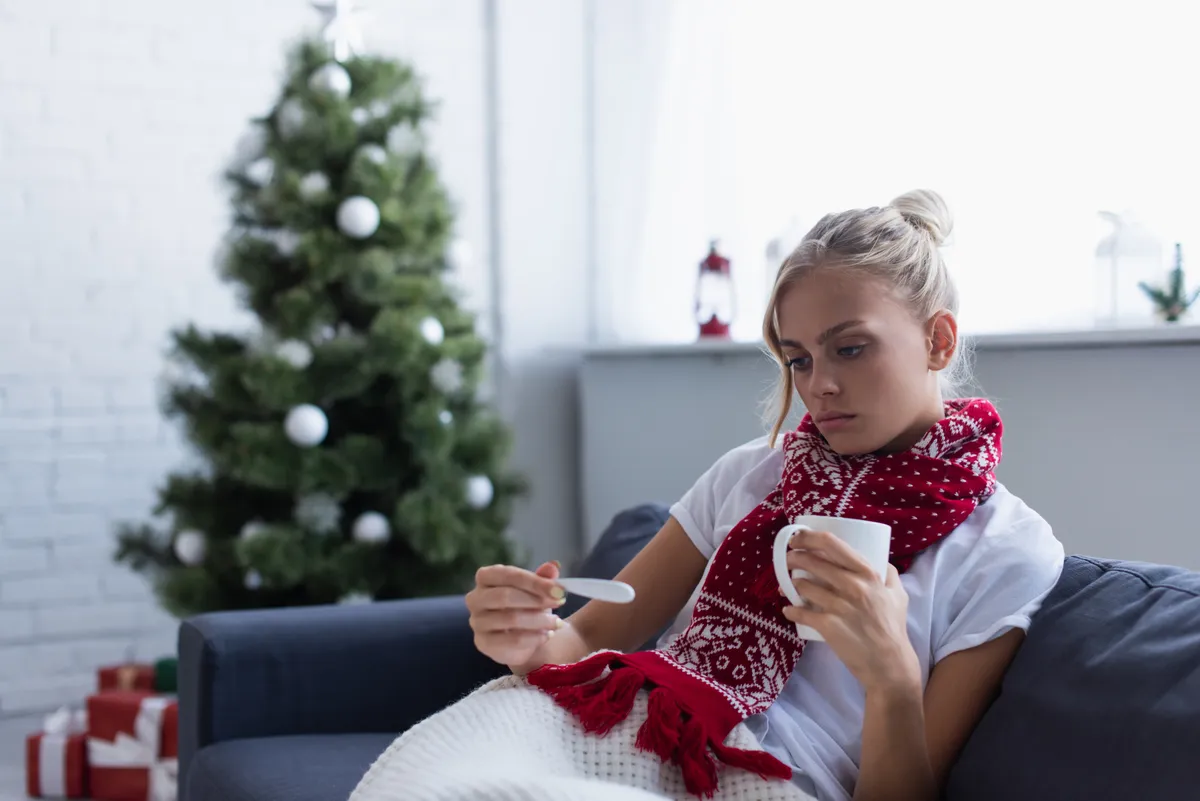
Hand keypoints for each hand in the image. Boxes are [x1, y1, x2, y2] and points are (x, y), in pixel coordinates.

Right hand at [466, 561, 566, 667]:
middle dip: (536, 599)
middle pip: (505, 596)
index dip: (535, 582)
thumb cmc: (527, 605)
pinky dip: (534, 637)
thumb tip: (553, 566)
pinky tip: (547, 635)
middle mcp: (475, 598)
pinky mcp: (484, 643)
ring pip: (511, 619)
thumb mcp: (537, 589)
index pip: (509, 575)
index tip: (560, 590)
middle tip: (560, 603)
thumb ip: (543, 578)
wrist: (522, 638)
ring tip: (557, 622)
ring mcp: (477, 622)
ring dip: (539, 620)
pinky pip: (512, 640)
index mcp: (486, 577)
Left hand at [782, 530, 920, 692]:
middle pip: (811, 562)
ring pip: (802, 586)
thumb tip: (881, 559)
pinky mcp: (828, 626)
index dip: (808, 537)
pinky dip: (791, 611)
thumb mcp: (898, 594)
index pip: (831, 544)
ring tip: (788, 585)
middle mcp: (852, 585)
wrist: (889, 663)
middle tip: (788, 559)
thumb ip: (889, 573)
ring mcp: (839, 606)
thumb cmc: (893, 627)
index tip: (797, 538)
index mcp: (867, 573)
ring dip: (790, 584)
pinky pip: (800, 613)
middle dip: (793, 557)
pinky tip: (789, 610)